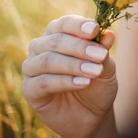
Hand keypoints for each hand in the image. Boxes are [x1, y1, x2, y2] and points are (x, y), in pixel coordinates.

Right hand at [22, 15, 118, 137]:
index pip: (65, 23)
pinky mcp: (29, 88)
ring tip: (95, 71)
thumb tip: (109, 34)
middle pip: (56, 40)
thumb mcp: (106, 66)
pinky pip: (43, 82)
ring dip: (74, 65)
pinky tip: (83, 82)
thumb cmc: (97, 82)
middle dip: (81, 47)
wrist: (91, 113)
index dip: (79, 25)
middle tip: (101, 55)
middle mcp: (42, 46)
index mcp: (60, 33)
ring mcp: (33, 67)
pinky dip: (65, 81)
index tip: (95, 29)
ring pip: (48, 60)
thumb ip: (104, 51)